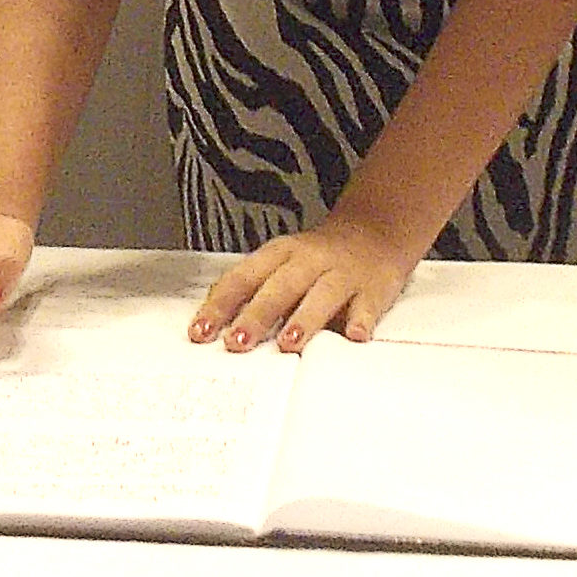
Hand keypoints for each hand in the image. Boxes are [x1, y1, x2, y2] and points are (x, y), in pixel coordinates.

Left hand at [189, 218, 420, 354]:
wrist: (375, 232)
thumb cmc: (319, 259)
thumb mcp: (282, 264)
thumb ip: (254, 291)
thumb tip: (216, 328)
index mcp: (279, 254)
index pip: (243, 278)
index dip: (220, 306)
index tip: (201, 333)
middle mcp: (309, 261)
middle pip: (279, 287)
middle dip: (257, 315)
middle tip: (237, 342)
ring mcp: (342, 274)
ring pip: (322, 294)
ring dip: (304, 318)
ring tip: (289, 344)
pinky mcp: (373, 289)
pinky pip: (367, 305)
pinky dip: (360, 320)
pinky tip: (353, 335)